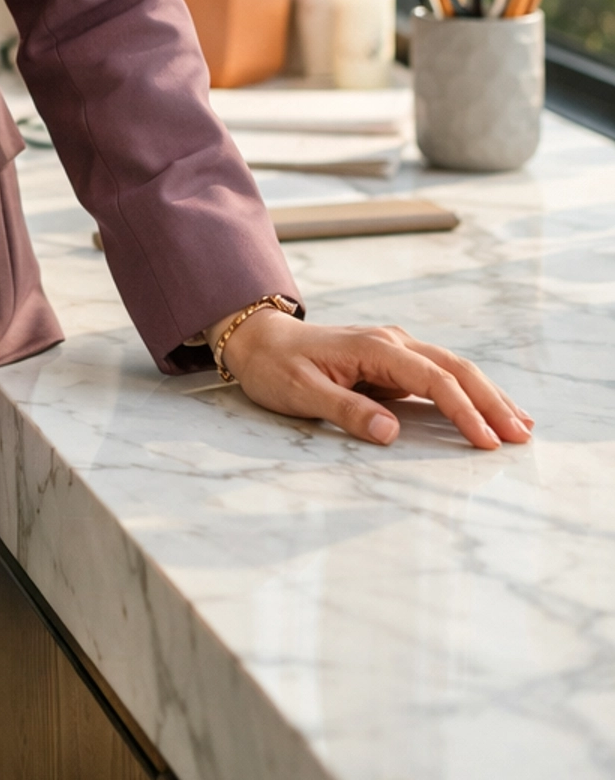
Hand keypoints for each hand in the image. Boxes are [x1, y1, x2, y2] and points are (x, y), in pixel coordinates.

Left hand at [214, 305, 533, 450]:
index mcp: (374, 348)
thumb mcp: (302, 393)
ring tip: (521, 424)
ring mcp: (394, 350)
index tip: (486, 440)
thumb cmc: (276, 366)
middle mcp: (391, 342)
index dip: (463, 409)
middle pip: (455, 368)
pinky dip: (467, 392)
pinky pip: (438, 376)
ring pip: (453, 369)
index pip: (433, 378)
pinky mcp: (392, 363)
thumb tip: (390, 432)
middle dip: (491, 401)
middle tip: (522, 435)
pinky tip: (486, 410)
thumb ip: (346, 410)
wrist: (257, 339)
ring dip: (487, 395)